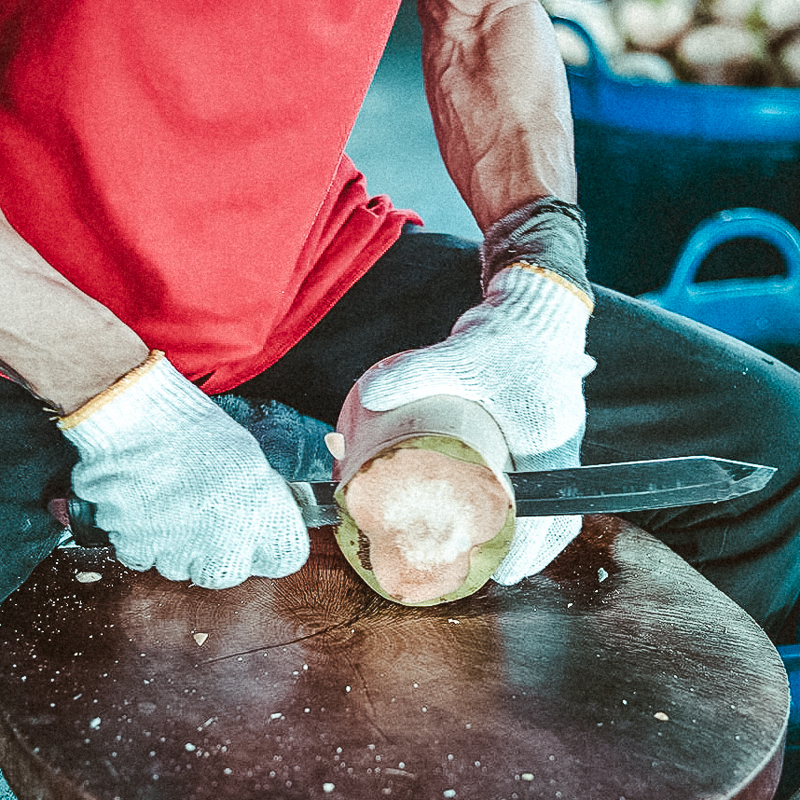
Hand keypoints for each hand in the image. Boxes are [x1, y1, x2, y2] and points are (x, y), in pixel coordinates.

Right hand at [58, 353, 308, 587]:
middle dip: (220, 550)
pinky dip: (145, 538)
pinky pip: (146, 556)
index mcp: (264, 520)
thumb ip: (262, 499)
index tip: (262, 533)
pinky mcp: (140, 554)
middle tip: (208, 514)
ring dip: (180, 543)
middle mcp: (227, 549)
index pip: (285, 558)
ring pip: (184, 566)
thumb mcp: (250, 461)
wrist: (138, 425)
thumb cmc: (195, 434)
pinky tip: (148, 506)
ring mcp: (181, 556)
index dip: (272, 545)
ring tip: (173, 501)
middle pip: (229, 572)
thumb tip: (264, 512)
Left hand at [356, 266, 594, 582]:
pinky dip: (530, 504)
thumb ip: (417, 372)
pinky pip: (547, 481)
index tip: (506, 570)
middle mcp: (561, 448)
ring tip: (498, 548)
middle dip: (531, 550)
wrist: (535, 308)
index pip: (553, 510)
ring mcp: (557, 442)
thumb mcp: (461, 355)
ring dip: (533, 532)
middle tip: (496, 568)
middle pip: (559, 516)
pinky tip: (501, 507)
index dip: (532, 549)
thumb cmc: (507, 335)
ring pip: (556, 501)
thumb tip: (369, 394)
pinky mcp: (546, 433)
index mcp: (550, 442)